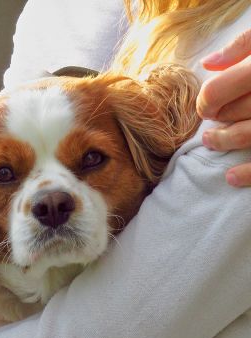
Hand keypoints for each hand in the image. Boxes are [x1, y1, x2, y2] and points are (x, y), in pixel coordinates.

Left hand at [196, 29, 250, 186]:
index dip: (205, 100)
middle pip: (232, 113)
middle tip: (211, 120)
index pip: (217, 91)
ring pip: (246, 136)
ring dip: (223, 141)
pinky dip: (249, 173)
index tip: (206, 105)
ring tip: (210, 141)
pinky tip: (231, 177)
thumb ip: (243, 46)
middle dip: (216, 118)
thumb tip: (208, 63)